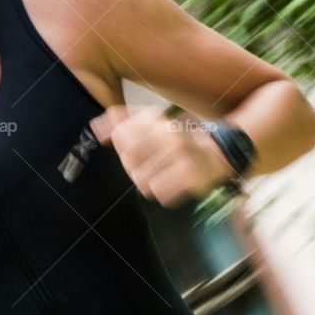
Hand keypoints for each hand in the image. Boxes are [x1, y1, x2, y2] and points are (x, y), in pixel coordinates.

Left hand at [88, 105, 236, 206]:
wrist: (218, 154)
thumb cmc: (178, 139)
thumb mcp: (152, 121)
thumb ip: (122, 120)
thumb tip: (96, 127)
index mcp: (159, 121)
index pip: (121, 137)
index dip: (123, 148)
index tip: (135, 149)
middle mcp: (170, 137)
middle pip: (128, 161)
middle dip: (134, 167)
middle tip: (149, 165)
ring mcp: (182, 158)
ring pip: (141, 181)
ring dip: (148, 181)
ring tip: (161, 174)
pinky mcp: (191, 179)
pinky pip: (159, 194)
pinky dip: (163, 192)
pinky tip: (172, 183)